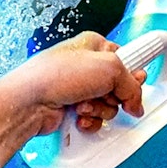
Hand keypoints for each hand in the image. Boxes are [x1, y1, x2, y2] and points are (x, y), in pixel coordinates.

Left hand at [0, 32, 146, 167]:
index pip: (125, 59)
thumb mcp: (110, 69)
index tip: (138, 80)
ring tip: (84, 105)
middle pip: (119, 86)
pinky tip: (79, 117)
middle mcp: (85, 67)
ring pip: (108, 105)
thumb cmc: (57, 75)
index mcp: (93, 46)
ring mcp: (78, 89)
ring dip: (100, 109)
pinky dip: (90, 121)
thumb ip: (132, 85)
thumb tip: (136, 103)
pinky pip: (94, 119)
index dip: (133, 72)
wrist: (28, 103)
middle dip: (115, 95)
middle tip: (106, 94)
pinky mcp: (71, 110)